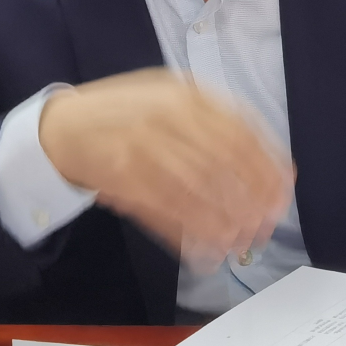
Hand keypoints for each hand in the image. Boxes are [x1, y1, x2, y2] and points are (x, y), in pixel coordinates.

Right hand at [38, 69, 292, 261]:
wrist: (63, 127)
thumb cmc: (127, 113)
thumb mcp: (174, 98)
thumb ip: (219, 123)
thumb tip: (274, 166)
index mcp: (187, 95)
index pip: (242, 134)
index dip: (268, 168)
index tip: (283, 194)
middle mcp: (169, 118)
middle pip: (225, 166)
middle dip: (251, 201)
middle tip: (265, 227)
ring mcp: (145, 148)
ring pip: (199, 192)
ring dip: (225, 222)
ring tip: (242, 242)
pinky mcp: (124, 179)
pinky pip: (168, 211)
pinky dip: (192, 234)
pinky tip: (208, 250)